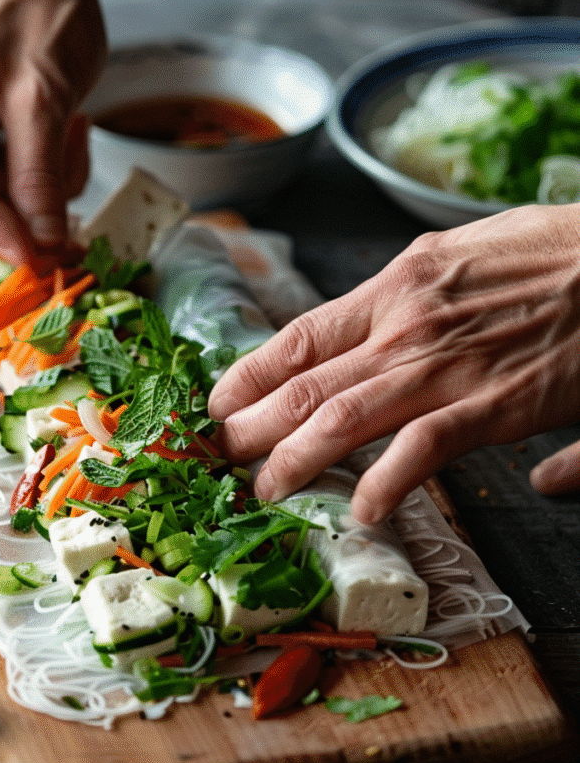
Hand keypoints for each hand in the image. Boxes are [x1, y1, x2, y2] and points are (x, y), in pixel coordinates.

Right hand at [0, 0, 113, 265]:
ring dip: (29, 188)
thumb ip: (41, 176)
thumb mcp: (45, 96)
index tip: (34, 256)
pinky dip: (32, 169)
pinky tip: (65, 134)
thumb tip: (45, 243)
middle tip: (60, 231)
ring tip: (73, 140)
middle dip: (8, 214)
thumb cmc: (41, 2)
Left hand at [208, 203, 579, 521]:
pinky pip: (423, 449)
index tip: (217, 402)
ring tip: (265, 490)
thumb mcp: (466, 253)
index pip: (299, 336)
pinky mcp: (493, 404)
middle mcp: (405, 326)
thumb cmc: (554, 251)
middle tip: (220, 457)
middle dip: (251, 427)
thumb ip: (424, 300)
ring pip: (343, 418)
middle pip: (304, 385)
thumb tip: (407, 353)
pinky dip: (387, 482)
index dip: (248, 374)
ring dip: (294, 460)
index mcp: (395, 286)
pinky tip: (362, 510)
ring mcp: (445, 366)